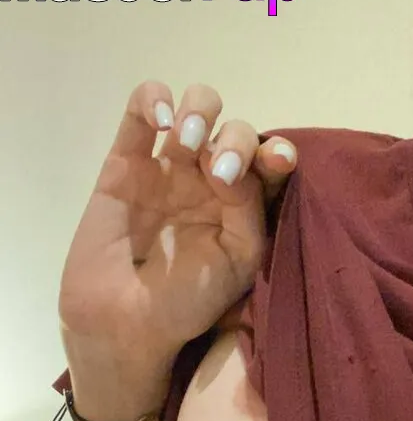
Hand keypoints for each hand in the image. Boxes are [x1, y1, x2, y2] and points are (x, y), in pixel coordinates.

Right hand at [59, 81, 296, 380]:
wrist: (126, 321)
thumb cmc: (189, 300)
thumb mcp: (239, 260)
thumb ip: (250, 208)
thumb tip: (228, 163)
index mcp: (246, 205)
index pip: (270, 161)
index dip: (278, 151)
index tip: (279, 161)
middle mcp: (212, 180)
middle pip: (237, 131)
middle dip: (237, 141)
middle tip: (220, 175)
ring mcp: (170, 166)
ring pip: (197, 106)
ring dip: (201, 111)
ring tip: (189, 143)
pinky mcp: (126, 160)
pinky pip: (140, 109)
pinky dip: (153, 98)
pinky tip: (162, 119)